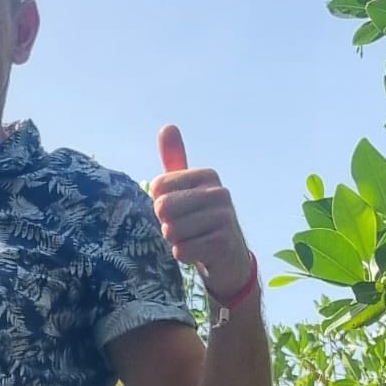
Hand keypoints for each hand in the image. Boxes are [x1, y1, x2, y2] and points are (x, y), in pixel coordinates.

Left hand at [149, 126, 253, 299]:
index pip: (158, 188)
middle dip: (165, 224)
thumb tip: (167, 126)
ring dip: (175, 242)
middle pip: (163, 208)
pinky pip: (182, 250)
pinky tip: (198, 253)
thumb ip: (176, 160)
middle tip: (183, 229)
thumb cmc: (199, 221)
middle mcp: (219, 192)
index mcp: (206, 175)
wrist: (228, 258)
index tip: (178, 211)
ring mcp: (224, 217)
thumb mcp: (186, 189)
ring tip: (192, 240)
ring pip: (171, 231)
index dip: (158, 206)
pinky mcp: (222, 242)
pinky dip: (183, 256)